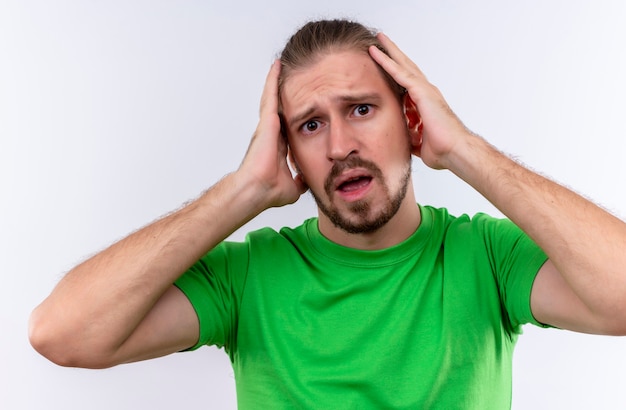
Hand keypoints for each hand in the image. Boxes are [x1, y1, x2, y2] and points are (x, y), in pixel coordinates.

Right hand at [238, 60, 307, 208]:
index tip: (298, 105)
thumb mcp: (293, 186)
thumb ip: (300, 181)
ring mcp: (267, 126)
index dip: (292, 114)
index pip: (287, 125)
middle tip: (290, 76)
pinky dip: (273, 80)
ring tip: (281, 64)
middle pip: (279, 107)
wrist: (257, 190)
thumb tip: (307, 182)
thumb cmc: (268, 191)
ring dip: (277, 82)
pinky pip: (271, 95)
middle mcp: (271, 133)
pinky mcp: (267, 121)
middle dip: (283, 93)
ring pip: (273, 97)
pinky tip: (277, 66)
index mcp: (277, 146)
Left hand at [369, 33, 472, 169]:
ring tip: (378, 38)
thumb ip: (410, 136)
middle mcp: (426, 93)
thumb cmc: (442, 150)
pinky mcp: (422, 92)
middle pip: (406, 67)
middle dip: (394, 53)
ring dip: (389, 51)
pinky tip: (376, 53)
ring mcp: (425, 90)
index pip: (407, 82)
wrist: (454, 152)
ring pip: (403, 65)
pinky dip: (387, 63)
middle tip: (381, 40)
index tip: (386, 62)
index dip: (396, 71)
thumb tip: (402, 140)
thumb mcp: (418, 142)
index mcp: (425, 103)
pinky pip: (400, 74)